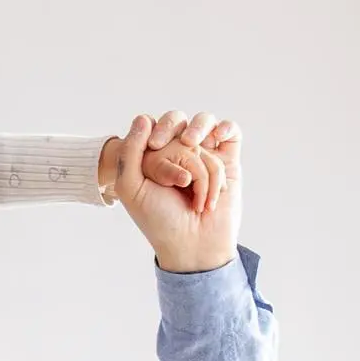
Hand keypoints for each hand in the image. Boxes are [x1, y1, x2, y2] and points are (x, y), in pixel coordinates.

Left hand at [100, 110, 233, 209]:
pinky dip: (225, 129)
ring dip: (199, 157)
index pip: (155, 126)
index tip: (155, 146)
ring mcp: (204, 155)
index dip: (158, 130)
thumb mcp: (131, 187)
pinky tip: (218, 137)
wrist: (193, 243)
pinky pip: (230, 133)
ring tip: (193, 180)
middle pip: (180, 124)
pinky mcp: (228, 160)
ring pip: (203, 132)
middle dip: (178, 138)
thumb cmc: (158, 220)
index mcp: (153, 156)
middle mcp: (178, 153)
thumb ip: (130, 152)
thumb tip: (143, 117)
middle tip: (179, 157)